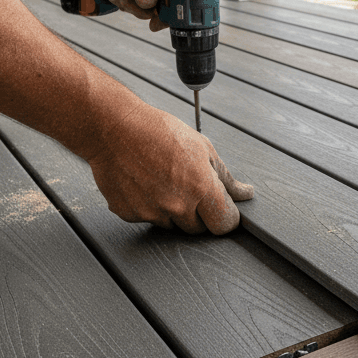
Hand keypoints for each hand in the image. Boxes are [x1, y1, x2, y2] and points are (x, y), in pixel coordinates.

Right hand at [86, 102, 253, 233]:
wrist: (114, 129)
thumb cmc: (157, 131)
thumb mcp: (202, 147)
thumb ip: (225, 177)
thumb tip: (244, 193)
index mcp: (200, 188)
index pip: (225, 224)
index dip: (227, 217)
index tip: (224, 211)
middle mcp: (177, 205)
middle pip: (199, 229)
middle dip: (200, 214)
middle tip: (188, 187)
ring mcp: (151, 212)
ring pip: (173, 226)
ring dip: (174, 211)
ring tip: (164, 181)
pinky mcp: (130, 214)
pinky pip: (148, 219)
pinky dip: (150, 207)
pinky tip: (146, 184)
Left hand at [107, 0, 186, 31]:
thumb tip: (148, 4)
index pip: (190, 2)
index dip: (173, 16)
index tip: (154, 22)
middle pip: (169, 8)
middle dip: (144, 10)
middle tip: (124, 0)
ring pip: (153, 7)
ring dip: (131, 5)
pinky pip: (144, 0)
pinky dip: (129, 0)